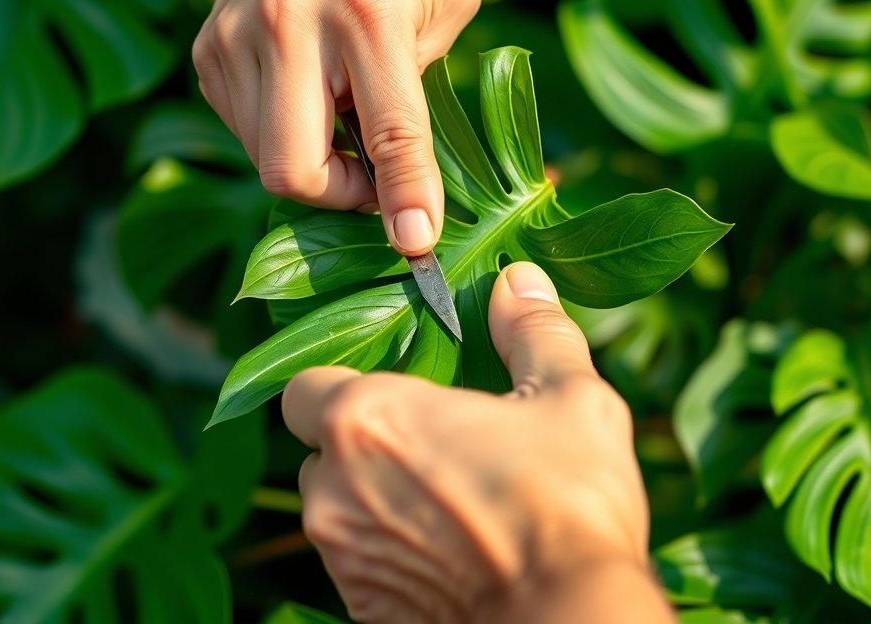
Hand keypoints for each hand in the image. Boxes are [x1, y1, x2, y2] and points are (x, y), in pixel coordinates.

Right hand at [192, 0, 480, 254]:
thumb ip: (430, 84)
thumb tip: (409, 172)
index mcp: (366, 14)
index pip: (388, 133)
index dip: (404, 198)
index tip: (415, 245)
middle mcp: (290, 27)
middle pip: (293, 168)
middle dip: (338, 198)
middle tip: (371, 179)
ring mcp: (237, 39)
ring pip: (264, 158)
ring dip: (313, 163)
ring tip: (343, 119)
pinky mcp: (209, 49)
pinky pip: (244, 129)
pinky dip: (282, 135)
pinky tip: (309, 96)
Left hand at [281, 262, 673, 622]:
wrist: (567, 620)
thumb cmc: (566, 503)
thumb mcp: (569, 398)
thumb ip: (533, 331)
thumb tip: (520, 281)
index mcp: (368, 420)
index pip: (301, 386)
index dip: (339, 385)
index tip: (390, 389)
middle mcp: (332, 489)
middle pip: (316, 450)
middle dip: (361, 444)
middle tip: (430, 442)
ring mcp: (343, 558)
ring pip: (336, 511)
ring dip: (374, 498)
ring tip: (447, 498)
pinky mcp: (362, 611)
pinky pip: (360, 564)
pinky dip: (390, 551)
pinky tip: (449, 550)